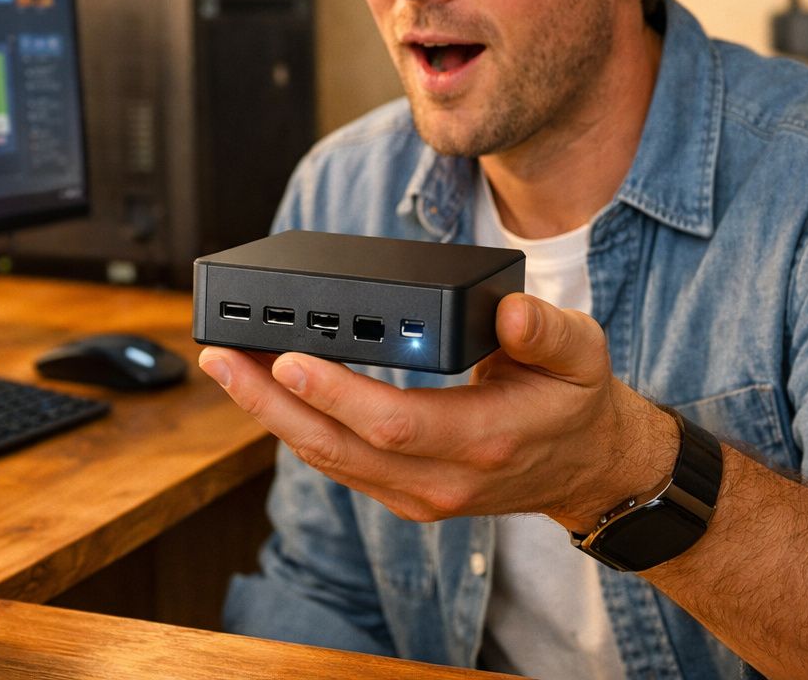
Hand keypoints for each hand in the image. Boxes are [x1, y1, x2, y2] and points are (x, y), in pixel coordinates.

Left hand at [199, 293, 677, 528]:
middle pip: (339, 446)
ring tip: (225, 366)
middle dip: (271, 402)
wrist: (585, 468)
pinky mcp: (401, 493)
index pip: (395, 423)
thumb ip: (548, 332)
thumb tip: (511, 312)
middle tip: (222, 357)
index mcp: (483, 440)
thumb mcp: (583, 355)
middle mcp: (441, 479)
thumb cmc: (575, 402)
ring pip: (327, 459)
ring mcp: (417, 494)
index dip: (336, 393)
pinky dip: (293, 427)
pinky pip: (336, 463)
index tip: (288, 358)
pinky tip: (262, 393)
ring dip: (270, 415)